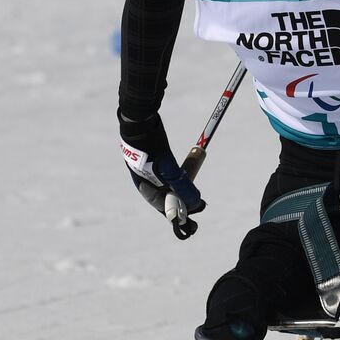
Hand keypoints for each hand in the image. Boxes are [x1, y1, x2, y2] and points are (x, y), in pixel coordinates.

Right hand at [118, 111, 205, 226]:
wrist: (139, 116)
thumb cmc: (149, 143)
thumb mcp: (167, 166)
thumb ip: (181, 185)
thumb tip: (195, 202)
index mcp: (143, 186)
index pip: (164, 207)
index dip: (179, 216)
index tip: (193, 222)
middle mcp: (146, 180)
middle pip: (167, 198)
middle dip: (183, 205)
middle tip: (200, 208)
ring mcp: (151, 169)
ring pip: (169, 186)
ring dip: (182, 192)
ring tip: (196, 197)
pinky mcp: (157, 158)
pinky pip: (169, 173)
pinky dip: (179, 178)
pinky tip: (187, 178)